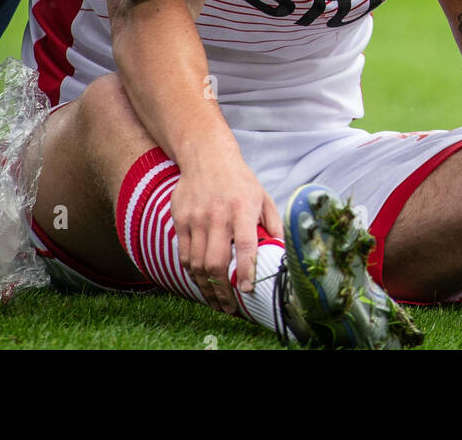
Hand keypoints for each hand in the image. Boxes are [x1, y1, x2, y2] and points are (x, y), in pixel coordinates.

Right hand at [169, 146, 282, 313]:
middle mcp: (217, 214)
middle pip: (216, 262)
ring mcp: (196, 218)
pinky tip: (200, 280)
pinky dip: (192, 272)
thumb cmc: (239, 179)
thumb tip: (281, 250)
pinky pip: (184, 254)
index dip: (245, 271)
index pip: (245, 245)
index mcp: (242, 208)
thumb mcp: (262, 195)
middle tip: (229, 307)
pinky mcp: (180, 219)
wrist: (206, 155)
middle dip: (222, 291)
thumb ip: (273, 223)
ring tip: (215, 301)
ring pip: (197, 264)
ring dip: (206, 287)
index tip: (247, 290)